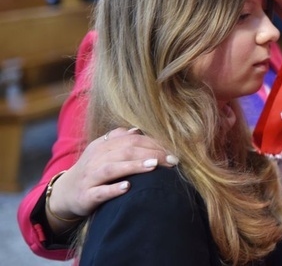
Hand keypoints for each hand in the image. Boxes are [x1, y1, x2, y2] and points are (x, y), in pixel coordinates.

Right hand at [46, 127, 176, 232]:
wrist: (63, 194)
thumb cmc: (91, 171)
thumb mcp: (102, 152)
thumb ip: (118, 139)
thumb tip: (137, 130)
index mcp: (102, 146)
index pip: (131, 140)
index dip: (153, 144)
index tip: (172, 151)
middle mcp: (95, 159)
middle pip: (125, 152)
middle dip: (151, 154)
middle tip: (171, 160)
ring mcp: (89, 178)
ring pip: (111, 169)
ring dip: (133, 166)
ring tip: (153, 167)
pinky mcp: (85, 196)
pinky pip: (99, 192)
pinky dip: (113, 189)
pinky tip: (128, 187)